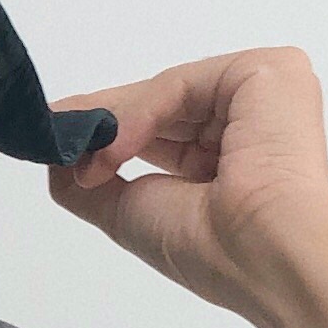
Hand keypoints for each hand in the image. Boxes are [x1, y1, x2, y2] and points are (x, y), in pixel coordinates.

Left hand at [46, 46, 327, 320]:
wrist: (264, 255)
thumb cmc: (213, 250)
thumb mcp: (130, 214)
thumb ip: (87, 184)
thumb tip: (55, 157)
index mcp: (242, 159)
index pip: (170, 129)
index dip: (113, 134)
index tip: (61, 140)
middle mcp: (260, 123)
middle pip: (169, 106)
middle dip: (107, 123)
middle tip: (58, 133)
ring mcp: (269, 95)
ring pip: (173, 93)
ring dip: (119, 124)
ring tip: (91, 159)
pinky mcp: (272, 72)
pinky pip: (187, 84)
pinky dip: (144, 111)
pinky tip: (119, 147)